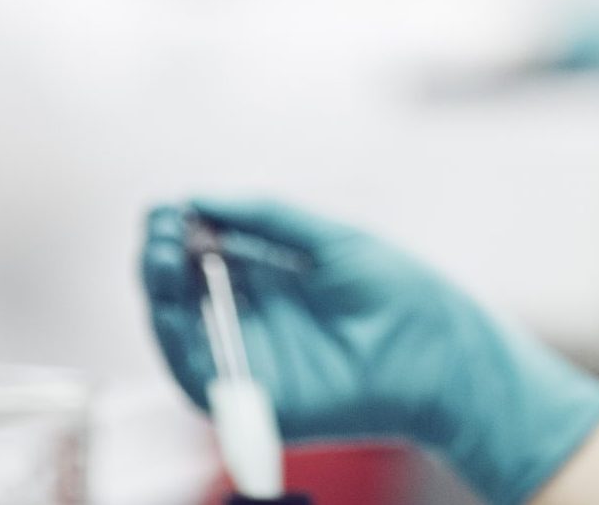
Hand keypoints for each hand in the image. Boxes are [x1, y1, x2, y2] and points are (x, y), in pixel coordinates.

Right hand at [142, 198, 598, 504]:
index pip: (205, 252)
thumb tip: (200, 198)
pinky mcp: (255, 400)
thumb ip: (267, 217)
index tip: (171, 205)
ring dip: (160, 291)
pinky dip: (177, 339)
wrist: (439, 352)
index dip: (182, 229)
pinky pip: (199, 376)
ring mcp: (251, 358)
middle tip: (160, 224)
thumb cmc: (396, 292)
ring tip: (161, 252)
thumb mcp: (329, 239)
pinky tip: (174, 303)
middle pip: (184, 288)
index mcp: (268, 277)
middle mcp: (252, 317)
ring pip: (181, 328)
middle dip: (163, 254)